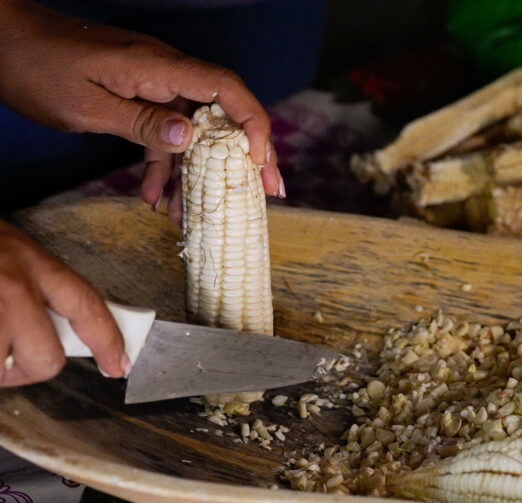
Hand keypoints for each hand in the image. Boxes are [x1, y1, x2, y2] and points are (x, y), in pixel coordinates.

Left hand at [0, 0, 282, 221]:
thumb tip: (192, 140)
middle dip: (248, 155)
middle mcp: (165, 74)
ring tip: (201, 215)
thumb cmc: (37, 67)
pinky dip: (164, 167)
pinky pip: (163, 134)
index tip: (260, 161)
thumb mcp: (86, 105)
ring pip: (194, 132)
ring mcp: (153, 85)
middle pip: (224, 112)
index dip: (252, 123)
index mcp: (158, 67)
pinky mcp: (139, 98)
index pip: (224, 89)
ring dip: (199, 174)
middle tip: (269, 192)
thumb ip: (141, 123)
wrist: (2, 41)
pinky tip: (156, 198)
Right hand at [0, 220, 125, 385]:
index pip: (86, 305)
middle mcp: (10, 287)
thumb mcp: (6, 251)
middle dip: (28, 368)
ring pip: (2, 371)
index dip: (108, 340)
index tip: (119, 365)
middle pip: (46, 359)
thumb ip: (35, 288)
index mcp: (29, 262)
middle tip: (6, 355)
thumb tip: (62, 334)